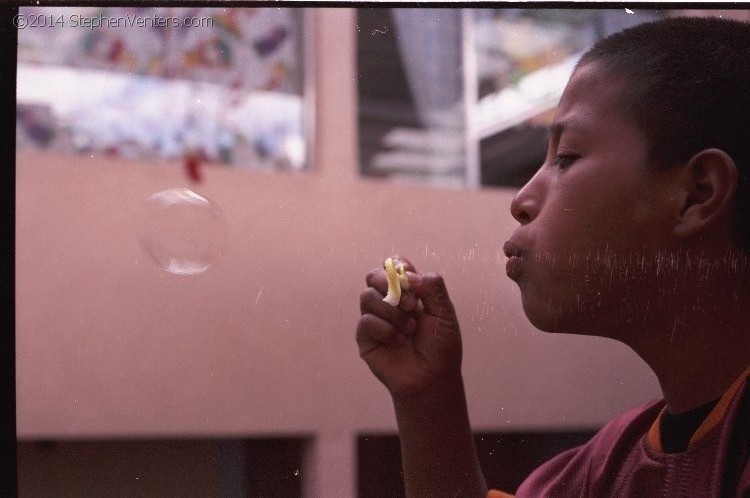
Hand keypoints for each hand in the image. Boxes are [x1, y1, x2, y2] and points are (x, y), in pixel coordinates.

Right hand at [356, 256, 462, 398]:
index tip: (411, 281)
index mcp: (407, 292)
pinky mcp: (365, 337)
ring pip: (367, 296)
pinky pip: (366, 321)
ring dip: (392, 312)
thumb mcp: (444, 314)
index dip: (398, 267)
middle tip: (412, 305)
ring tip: (410, 329)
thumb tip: (410, 274)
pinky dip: (385, 330)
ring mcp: (375, 319)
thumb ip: (433, 288)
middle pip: (372, 275)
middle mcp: (388, 302)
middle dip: (389, 285)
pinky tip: (398, 341)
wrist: (432, 378)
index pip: (393, 266)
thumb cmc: (440, 347)